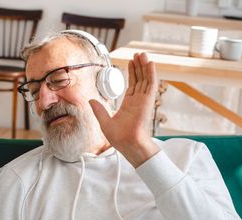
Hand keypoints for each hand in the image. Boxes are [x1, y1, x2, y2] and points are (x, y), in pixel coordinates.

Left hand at [89, 52, 159, 166]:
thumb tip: (91, 101)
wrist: (128, 144)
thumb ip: (99, 110)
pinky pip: (151, 84)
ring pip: (146, 79)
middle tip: (137, 54)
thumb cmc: (120, 138)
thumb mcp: (105, 122)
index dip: (132, 73)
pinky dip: (151, 73)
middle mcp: (138, 101)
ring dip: (144, 66)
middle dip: (138, 66)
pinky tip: (150, 63)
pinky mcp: (148, 101)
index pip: (132, 85)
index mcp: (129, 105)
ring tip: (142, 55)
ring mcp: (144, 100)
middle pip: (140, 79)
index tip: (130, 63)